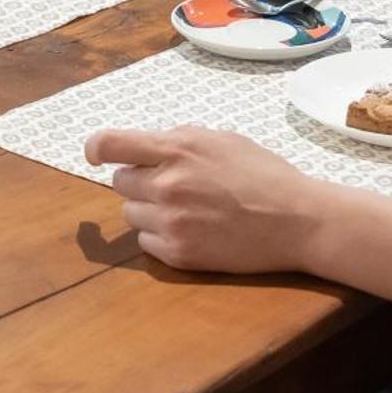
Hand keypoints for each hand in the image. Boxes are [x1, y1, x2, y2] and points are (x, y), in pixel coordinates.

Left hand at [84, 126, 322, 273]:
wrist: (297, 221)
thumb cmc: (265, 175)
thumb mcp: (223, 139)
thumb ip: (181, 139)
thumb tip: (149, 144)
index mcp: (178, 148)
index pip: (111, 144)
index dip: (96, 148)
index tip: (94, 154)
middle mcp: (167, 184)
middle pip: (120, 182)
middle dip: (139, 180)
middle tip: (171, 185)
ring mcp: (171, 222)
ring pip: (130, 213)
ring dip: (149, 209)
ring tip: (186, 209)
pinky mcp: (178, 254)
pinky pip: (146, 241)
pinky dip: (160, 235)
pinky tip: (192, 229)